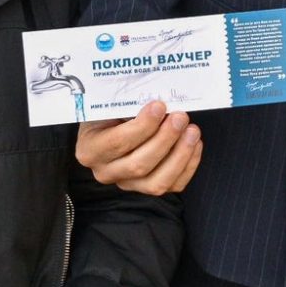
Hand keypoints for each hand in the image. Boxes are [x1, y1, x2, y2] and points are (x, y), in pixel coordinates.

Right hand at [76, 101, 201, 195]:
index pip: (117, 143)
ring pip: (157, 182)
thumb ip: (128, 102)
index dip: (142, 126)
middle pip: (139, 165)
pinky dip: (188, 165)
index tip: (159, 106)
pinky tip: (195, 143)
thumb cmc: (113, 111)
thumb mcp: (111, 103)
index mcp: (90, 149)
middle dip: (164, 139)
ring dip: (180, 155)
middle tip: (181, 117)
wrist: (113, 125)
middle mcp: (106, 172)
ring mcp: (127, 184)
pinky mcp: (148, 187)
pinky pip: (173, 185)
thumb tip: (158, 99)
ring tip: (192, 131)